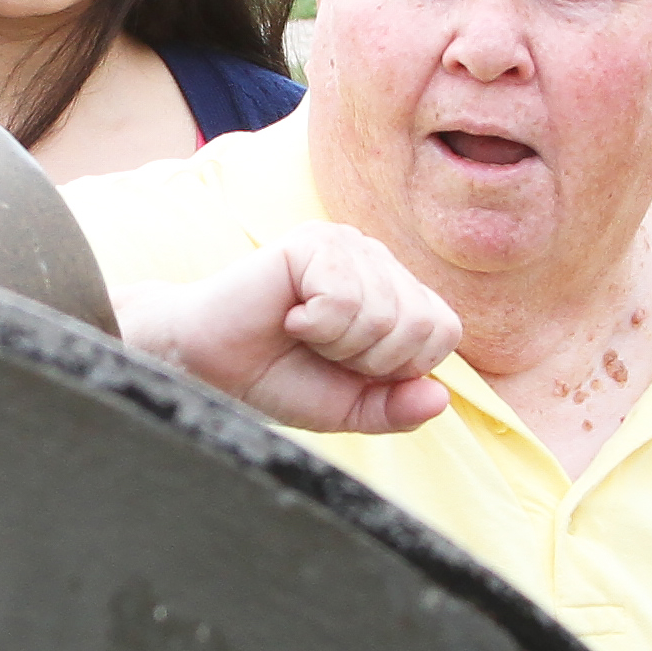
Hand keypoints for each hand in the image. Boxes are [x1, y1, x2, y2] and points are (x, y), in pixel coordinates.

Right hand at [119, 222, 460, 434]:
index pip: (444, 331)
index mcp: (396, 293)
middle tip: (322, 350)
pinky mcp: (315, 241)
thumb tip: (440, 399)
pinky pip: (345, 299)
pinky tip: (288, 315)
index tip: (349, 366)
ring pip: (384, 314)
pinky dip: (314, 325)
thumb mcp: (347, 408)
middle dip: (370, 360)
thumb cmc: (276, 377)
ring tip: (301, 331)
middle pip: (423, 324)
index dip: (399, 367)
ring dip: (337, 344)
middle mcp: (379, 262)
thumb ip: (396, 409)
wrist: (208, 365)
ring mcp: (349, 245)